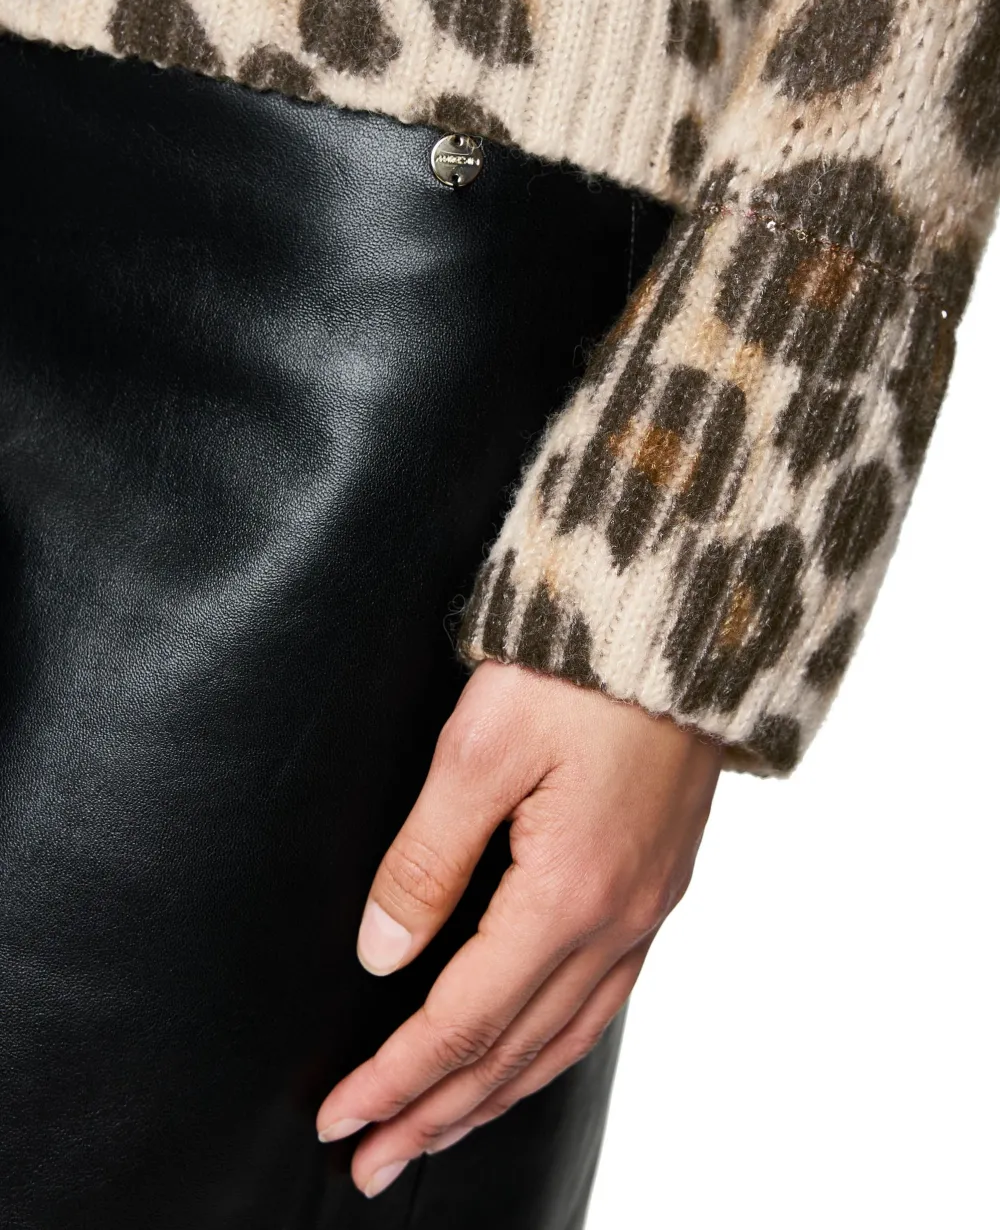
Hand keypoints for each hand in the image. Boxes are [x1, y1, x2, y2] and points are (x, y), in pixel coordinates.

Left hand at [315, 659, 720, 1196]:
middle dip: (437, 1113)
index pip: (463, 1021)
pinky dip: (554, 1048)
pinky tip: (533, 1052)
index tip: (340, 1118)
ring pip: (566, 1037)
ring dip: (496, 1094)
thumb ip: (427, 859)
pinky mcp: (660, 882)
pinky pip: (606, 999)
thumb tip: (383, 954)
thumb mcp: (477, 750)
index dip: (396, 1077)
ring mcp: (650, 906)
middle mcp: (619, 919)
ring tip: (441, 1132)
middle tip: (374, 1161)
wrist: (681, 618)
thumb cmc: (576, 670)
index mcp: (568, 894)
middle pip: (514, 1050)